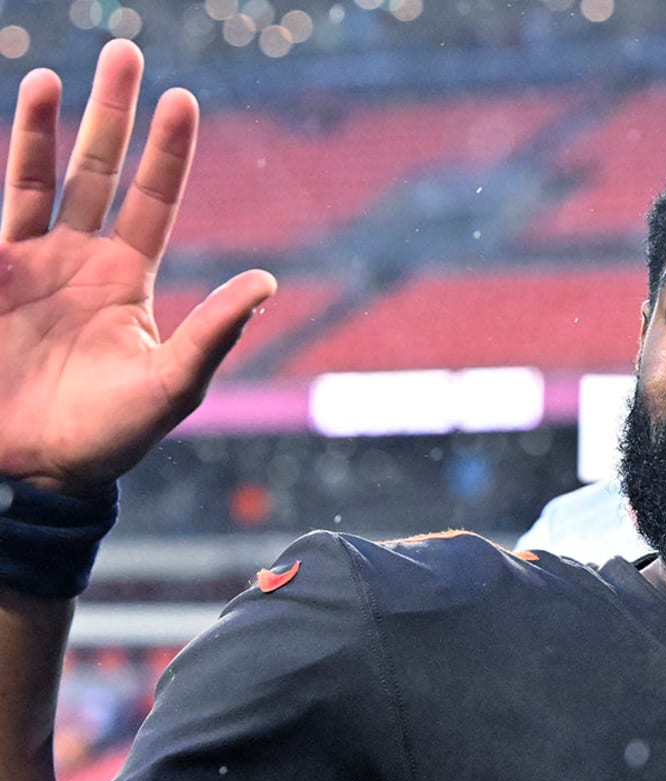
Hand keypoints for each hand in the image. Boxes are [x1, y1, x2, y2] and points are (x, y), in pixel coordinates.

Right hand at [0, 39, 274, 493]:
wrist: (31, 470)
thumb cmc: (107, 437)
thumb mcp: (170, 385)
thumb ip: (212, 333)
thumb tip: (267, 280)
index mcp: (125, 281)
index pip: (152, 201)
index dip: (167, 153)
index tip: (182, 99)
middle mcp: (77, 261)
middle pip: (99, 171)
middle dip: (113, 114)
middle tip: (127, 51)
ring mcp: (24, 264)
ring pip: (36, 177)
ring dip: (42, 125)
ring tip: (53, 74)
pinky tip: (16, 120)